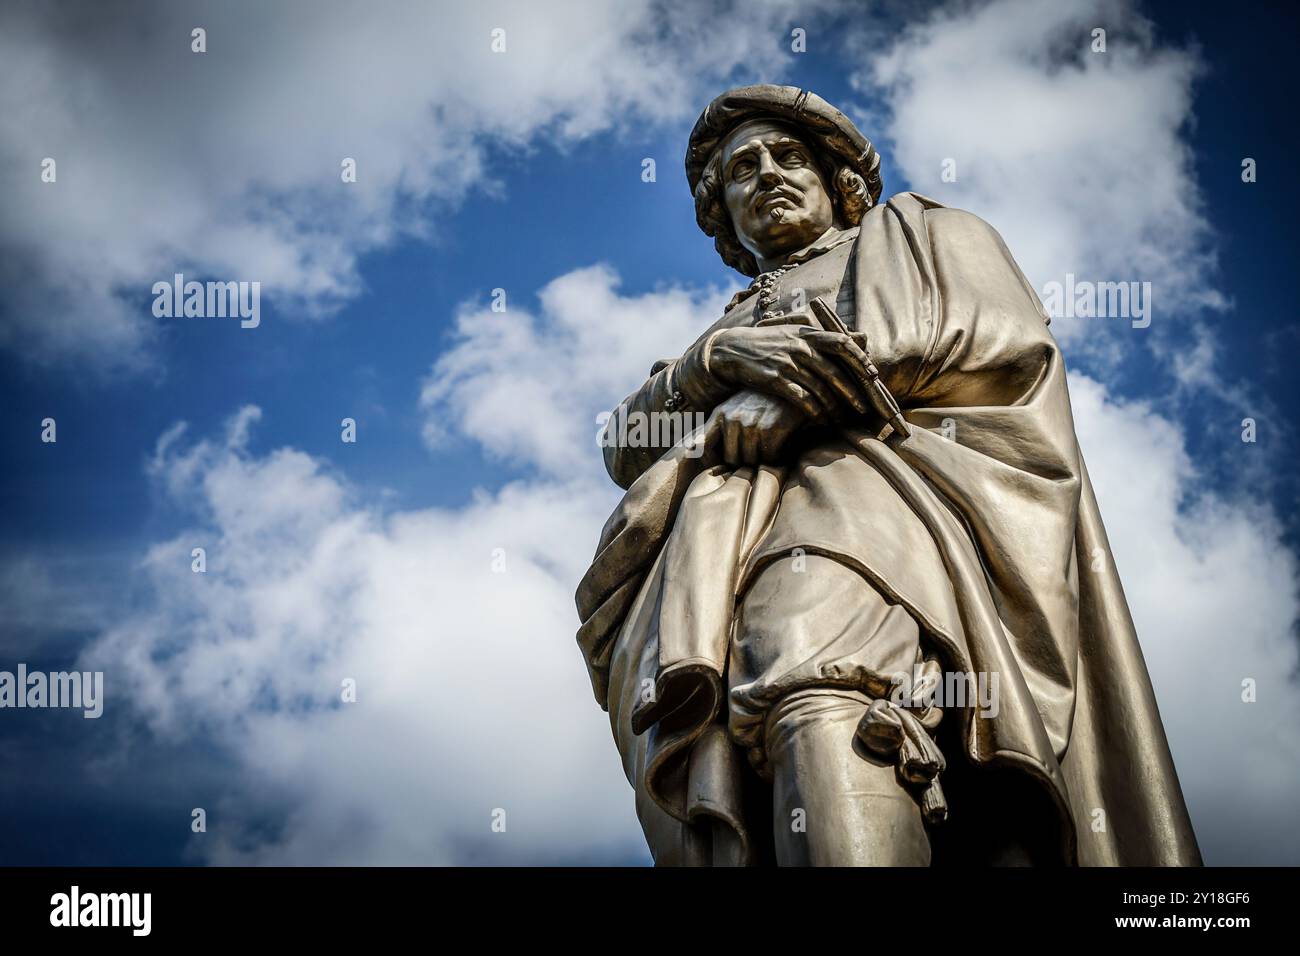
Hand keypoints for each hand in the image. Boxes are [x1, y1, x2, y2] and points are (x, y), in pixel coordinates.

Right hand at [708, 323, 870, 419]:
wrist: (731, 350)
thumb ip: (828, 335)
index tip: (873, 375)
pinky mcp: (774, 379)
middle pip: (835, 371)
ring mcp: (787, 363)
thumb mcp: (796, 331)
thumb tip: (861, 337)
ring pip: (820, 388)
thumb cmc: (767, 342)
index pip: (842, 343)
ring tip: (841, 418)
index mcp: (808, 333)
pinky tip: (820, 419)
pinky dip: (814, 411)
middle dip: (852, 392)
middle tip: (863, 407)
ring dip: (834, 406)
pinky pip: (801, 398)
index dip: (860, 360)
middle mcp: (800, 346)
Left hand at [711, 389, 803, 466]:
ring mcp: (751, 424)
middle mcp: (733, 419)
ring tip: (769, 445)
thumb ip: (715, 428)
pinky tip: (781, 443)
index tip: (717, 464)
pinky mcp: (771, 428)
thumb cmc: (761, 401)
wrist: (791, 387)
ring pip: (751, 460)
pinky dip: (777, 456)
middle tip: (756, 451)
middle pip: (731, 459)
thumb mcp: (734, 408)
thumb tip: (692, 450)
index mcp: (720, 414)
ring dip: (761, 459)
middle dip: (743, 461)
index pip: (702, 445)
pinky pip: (769, 457)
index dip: (707, 460)